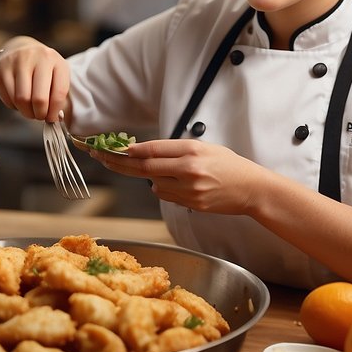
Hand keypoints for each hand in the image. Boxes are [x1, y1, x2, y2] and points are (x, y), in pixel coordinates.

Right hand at [0, 38, 69, 121]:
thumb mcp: (56, 76)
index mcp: (54, 60)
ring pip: (21, 100)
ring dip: (26, 112)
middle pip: (39, 99)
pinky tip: (18, 100)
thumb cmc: (42, 69)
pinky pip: (8, 98)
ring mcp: (16, 62)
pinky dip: (14, 106)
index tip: (52, 118)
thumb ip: (57, 96)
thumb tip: (53, 118)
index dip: (55, 111)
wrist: (20, 49)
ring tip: (29, 109)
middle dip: (39, 114)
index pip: (58, 93)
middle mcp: (36, 57)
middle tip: (39, 115)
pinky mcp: (1, 69)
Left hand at [93, 138, 263, 214]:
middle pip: (144, 168)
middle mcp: (189, 170)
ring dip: (150, 178)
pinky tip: (179, 183)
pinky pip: (166, 195)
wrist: (251, 189)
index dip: (128, 150)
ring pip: (154, 184)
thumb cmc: (228, 165)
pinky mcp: (191, 204)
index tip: (111, 148)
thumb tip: (144, 152)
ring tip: (169, 172)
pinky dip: (164, 188)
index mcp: (192, 151)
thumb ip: (175, 150)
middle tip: (101, 157)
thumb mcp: (204, 148)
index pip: (152, 150)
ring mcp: (189, 190)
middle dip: (119, 163)